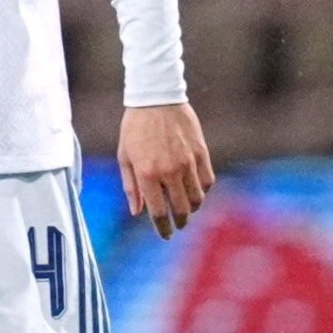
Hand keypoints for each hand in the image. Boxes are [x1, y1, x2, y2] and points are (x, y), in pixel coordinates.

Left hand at [115, 101, 215, 238]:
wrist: (156, 98)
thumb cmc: (135, 127)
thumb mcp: (125, 156)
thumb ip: (131, 186)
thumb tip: (137, 212)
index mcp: (147, 173)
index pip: (158, 212)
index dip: (163, 228)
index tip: (166, 235)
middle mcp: (169, 171)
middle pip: (181, 209)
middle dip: (180, 222)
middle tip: (178, 225)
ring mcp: (188, 162)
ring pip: (197, 198)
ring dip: (192, 208)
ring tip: (186, 208)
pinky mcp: (202, 153)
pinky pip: (207, 181)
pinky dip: (203, 190)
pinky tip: (195, 190)